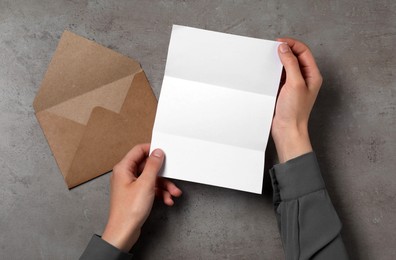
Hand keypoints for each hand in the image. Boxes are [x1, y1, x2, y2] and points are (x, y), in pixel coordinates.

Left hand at [101, 144, 181, 251]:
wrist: (124, 232)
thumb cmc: (128, 211)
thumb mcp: (146, 184)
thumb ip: (153, 166)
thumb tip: (157, 152)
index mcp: (124, 168)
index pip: (139, 150)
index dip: (152, 150)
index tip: (164, 153)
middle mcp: (126, 175)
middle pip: (147, 166)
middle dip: (163, 173)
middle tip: (173, 176)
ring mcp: (130, 185)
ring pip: (151, 179)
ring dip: (164, 186)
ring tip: (173, 193)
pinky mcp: (135, 195)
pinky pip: (150, 189)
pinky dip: (159, 193)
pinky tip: (167, 200)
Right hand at [272, 38, 322, 162]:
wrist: (287, 129)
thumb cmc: (295, 111)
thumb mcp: (294, 83)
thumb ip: (290, 63)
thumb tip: (284, 48)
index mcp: (312, 75)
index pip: (304, 52)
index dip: (292, 44)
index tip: (279, 43)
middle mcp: (305, 78)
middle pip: (296, 57)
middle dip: (285, 50)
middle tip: (272, 49)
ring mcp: (295, 84)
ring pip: (287, 66)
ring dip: (279, 61)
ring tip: (270, 59)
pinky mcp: (285, 90)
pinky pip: (280, 75)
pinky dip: (274, 71)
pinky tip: (268, 71)